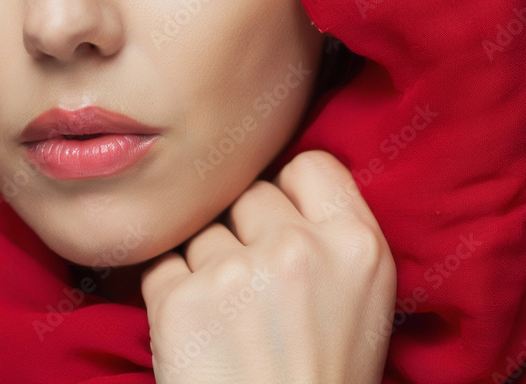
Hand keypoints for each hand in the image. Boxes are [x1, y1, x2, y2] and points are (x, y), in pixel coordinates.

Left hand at [141, 151, 396, 382]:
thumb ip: (333, 236)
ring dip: (206, 266)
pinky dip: (170, 293)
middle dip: (243, 231)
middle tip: (254, 289)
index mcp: (358, 247)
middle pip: (248, 195)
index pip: (309, 164)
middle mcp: (298, 249)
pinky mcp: (180, 302)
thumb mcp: (364, 303)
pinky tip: (197, 333)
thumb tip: (282, 186)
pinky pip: (162, 265)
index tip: (281, 223)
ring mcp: (235, 274)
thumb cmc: (323, 381)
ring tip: (229, 323)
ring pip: (202, 231)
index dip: (290, 192)